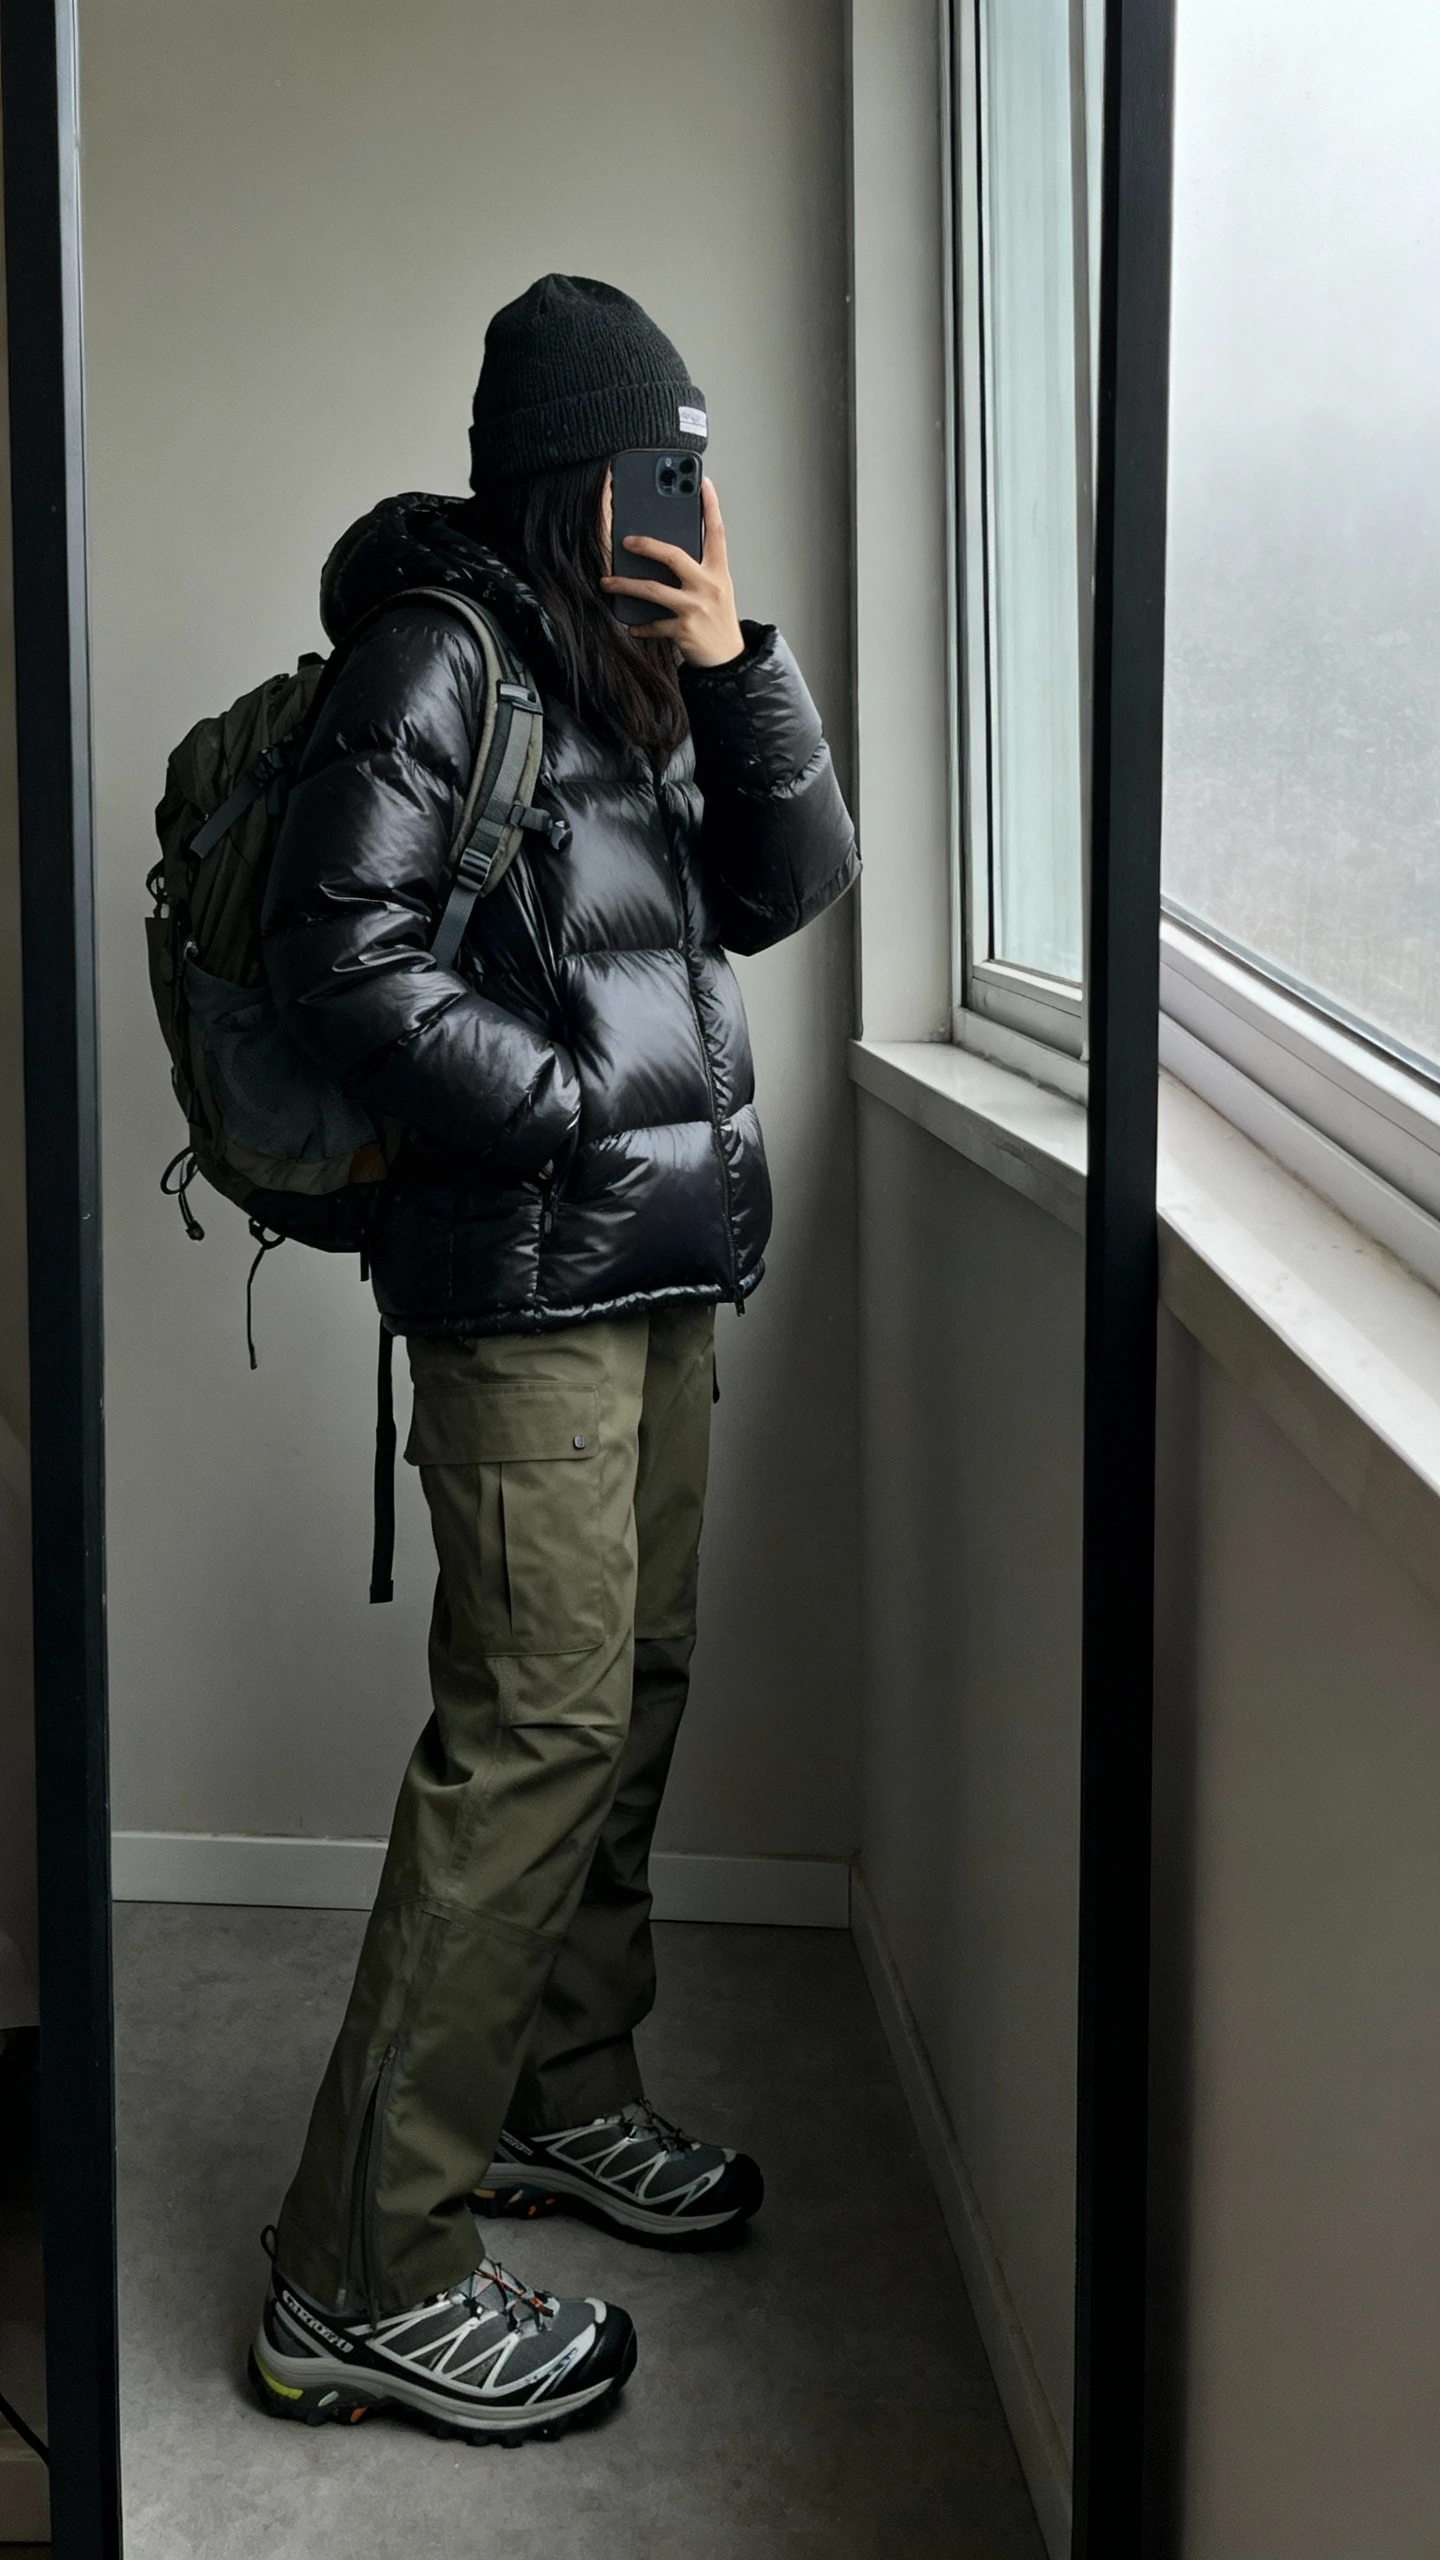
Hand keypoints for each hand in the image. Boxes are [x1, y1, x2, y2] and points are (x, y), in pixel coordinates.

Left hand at [601, 477, 744, 667]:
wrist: (729, 661)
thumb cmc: (718, 621)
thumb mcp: (717, 590)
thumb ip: (698, 570)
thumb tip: (665, 552)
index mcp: (718, 572)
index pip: (716, 532)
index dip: (711, 506)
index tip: (703, 483)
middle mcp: (709, 586)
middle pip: (674, 556)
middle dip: (647, 545)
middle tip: (626, 540)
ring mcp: (695, 609)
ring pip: (653, 590)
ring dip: (625, 585)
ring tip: (607, 582)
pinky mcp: (684, 631)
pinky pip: (653, 624)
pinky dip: (639, 625)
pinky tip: (630, 624)